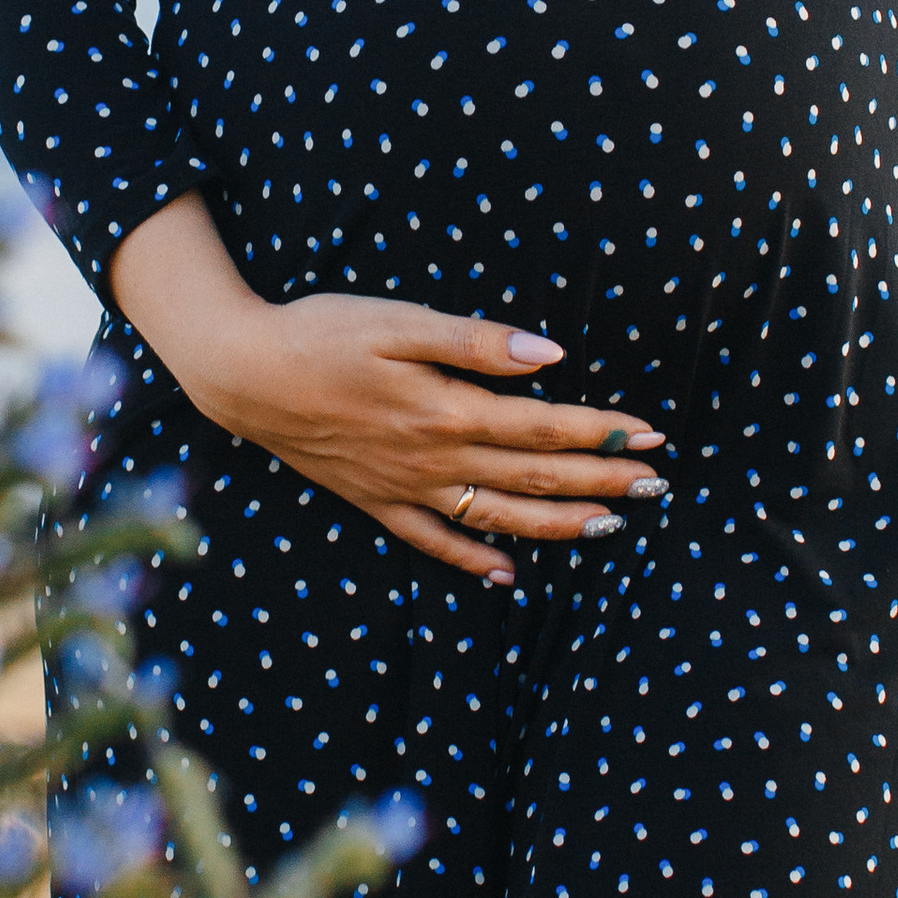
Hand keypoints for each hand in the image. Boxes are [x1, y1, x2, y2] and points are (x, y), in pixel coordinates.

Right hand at [109, 198, 665, 583]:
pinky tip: (508, 575)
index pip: (544, 427)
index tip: (651, 435)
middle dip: (600, 483)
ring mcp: (405, 488)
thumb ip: (475, 341)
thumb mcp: (399, 321)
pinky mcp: (376, 502)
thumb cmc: (322, 334)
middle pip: (533, 477)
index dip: (601, 432)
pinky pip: (435, 542)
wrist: (242, 376)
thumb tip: (550, 355)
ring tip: (609, 528)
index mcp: (447, 410)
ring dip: (558, 524)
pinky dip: (475, 560)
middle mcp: (434, 459)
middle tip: (655, 487)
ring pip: (497, 517)